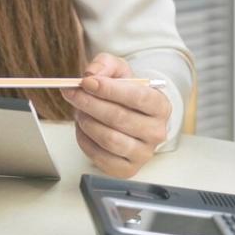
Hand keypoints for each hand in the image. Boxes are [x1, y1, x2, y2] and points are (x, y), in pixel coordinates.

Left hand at [61, 52, 171, 178]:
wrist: (128, 116)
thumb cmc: (124, 93)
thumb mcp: (118, 70)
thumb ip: (105, 64)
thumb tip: (91, 74)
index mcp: (161, 106)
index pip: (138, 97)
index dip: (109, 89)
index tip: (87, 82)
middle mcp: (156, 132)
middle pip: (120, 118)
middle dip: (90, 103)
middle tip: (73, 93)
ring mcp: (143, 153)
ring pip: (109, 138)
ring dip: (87, 122)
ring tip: (79, 110)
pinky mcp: (127, 169)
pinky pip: (100, 156)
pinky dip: (85, 140)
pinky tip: (83, 127)